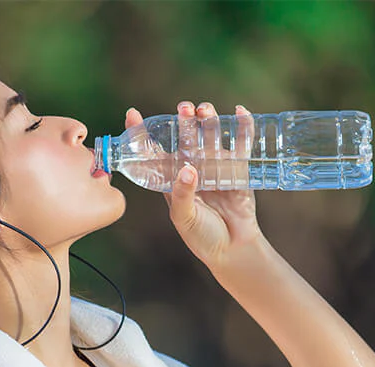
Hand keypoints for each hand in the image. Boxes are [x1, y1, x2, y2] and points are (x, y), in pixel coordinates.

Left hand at [124, 101, 264, 268]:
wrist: (232, 250)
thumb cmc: (202, 237)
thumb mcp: (184, 218)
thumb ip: (182, 195)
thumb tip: (188, 169)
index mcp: (172, 178)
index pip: (153, 151)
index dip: (142, 133)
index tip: (133, 114)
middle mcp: (192, 167)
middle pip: (186, 137)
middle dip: (184, 120)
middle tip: (184, 109)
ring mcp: (216, 166)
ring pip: (211, 135)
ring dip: (208, 119)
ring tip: (205, 110)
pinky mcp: (238, 169)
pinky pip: (241, 144)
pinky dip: (242, 127)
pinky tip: (240, 112)